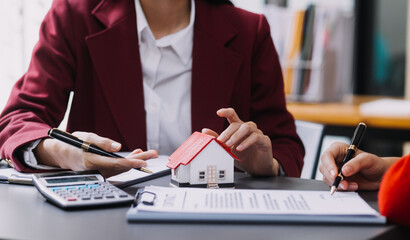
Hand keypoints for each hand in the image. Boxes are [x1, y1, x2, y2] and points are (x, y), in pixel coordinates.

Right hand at [34, 131, 157, 176]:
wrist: (61, 154)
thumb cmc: (73, 144)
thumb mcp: (86, 137)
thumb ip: (102, 142)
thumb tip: (118, 146)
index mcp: (92, 161)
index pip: (116, 164)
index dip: (131, 164)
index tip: (143, 162)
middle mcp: (97, 169)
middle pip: (122, 166)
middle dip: (140, 160)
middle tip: (153, 154)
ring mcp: (100, 171)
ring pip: (121, 167)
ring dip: (136, 160)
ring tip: (149, 153)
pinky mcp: (102, 170)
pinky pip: (117, 167)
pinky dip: (127, 161)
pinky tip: (136, 154)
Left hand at [202, 108, 278, 175]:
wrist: (257, 169)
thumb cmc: (243, 157)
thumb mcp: (228, 149)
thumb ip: (218, 139)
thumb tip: (205, 130)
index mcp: (239, 128)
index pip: (233, 115)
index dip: (226, 112)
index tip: (218, 112)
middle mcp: (248, 128)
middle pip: (238, 124)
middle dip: (227, 132)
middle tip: (221, 141)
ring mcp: (257, 133)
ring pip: (247, 127)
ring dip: (236, 136)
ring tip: (229, 145)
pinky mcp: (264, 140)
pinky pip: (256, 137)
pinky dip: (246, 142)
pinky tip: (240, 148)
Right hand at [319, 142, 397, 190]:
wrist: (380, 176)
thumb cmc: (374, 164)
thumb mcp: (368, 160)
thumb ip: (356, 164)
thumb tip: (344, 170)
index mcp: (338, 149)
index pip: (327, 156)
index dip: (328, 165)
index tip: (335, 174)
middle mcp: (334, 159)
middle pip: (323, 167)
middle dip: (332, 177)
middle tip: (344, 183)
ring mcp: (334, 170)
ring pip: (327, 178)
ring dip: (338, 184)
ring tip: (352, 185)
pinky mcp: (337, 180)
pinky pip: (333, 185)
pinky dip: (342, 188)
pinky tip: (353, 186)